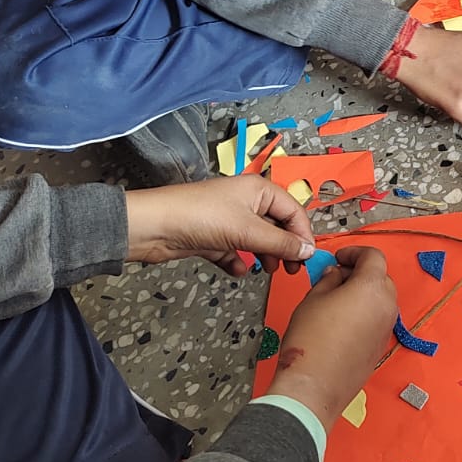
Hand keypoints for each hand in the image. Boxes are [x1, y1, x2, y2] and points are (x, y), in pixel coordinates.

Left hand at [125, 174, 314, 276]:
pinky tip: (237, 270)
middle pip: (276, 226)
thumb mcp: (248, 231)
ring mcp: (227, 219)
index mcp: (259, 190)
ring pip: (256, 239)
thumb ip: (281, 242)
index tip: (306, 258)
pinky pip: (233, 249)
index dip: (302, 235)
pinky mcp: (211, 236)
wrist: (152, 227)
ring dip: (264, 255)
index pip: (293, 211)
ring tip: (265, 270)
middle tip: (291, 269)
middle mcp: (246, 202)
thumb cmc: (200, 217)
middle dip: (284, 247)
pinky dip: (237, 260)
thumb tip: (309, 250)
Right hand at [265, 247, 398, 426]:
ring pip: (380, 300)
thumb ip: (328, 280)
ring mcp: (386, 328)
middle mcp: (387, 306)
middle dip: (359, 273)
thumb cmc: (310, 341)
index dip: (355, 252)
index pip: (373, 257)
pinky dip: (364, 314)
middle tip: (333, 278)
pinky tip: (340, 323)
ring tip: (333, 301)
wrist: (313, 387)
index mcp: (372, 288)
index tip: (339, 257)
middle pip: (379, 277)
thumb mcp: (313, 299)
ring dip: (362, 294)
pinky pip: (377, 320)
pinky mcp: (381, 346)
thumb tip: (335, 274)